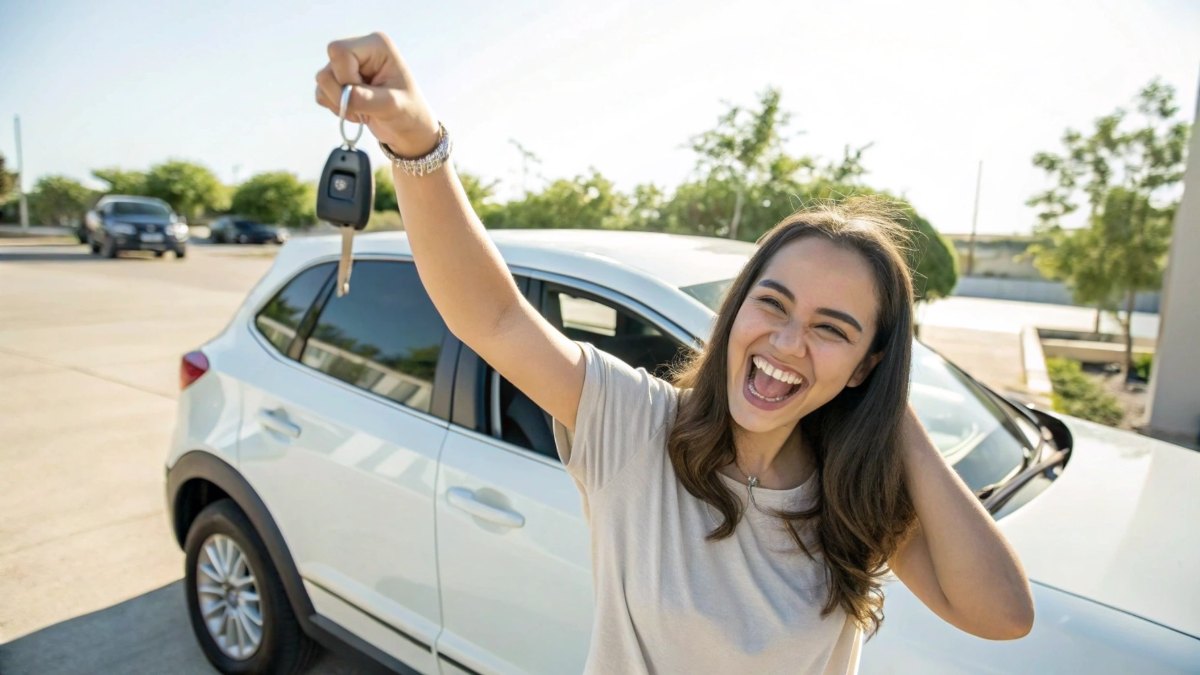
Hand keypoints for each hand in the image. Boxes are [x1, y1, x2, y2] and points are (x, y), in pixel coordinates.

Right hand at [315, 32, 439, 156]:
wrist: (408, 129)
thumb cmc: (408, 113)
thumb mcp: (393, 106)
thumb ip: (367, 99)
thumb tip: (345, 96)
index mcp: (376, 45)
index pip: (340, 51)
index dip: (346, 77)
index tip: (367, 94)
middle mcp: (359, 49)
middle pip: (328, 67)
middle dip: (341, 93)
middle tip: (363, 107)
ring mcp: (347, 65)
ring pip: (322, 80)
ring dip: (338, 102)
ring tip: (363, 111)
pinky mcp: (339, 81)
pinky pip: (321, 92)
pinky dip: (335, 107)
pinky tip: (355, 111)